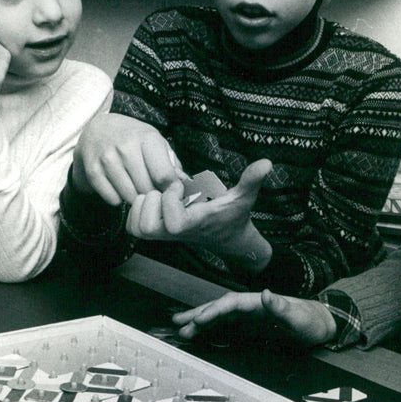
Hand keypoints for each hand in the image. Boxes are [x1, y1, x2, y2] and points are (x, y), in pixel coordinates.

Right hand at [73, 114, 180, 203]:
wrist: (97, 129)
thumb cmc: (133, 138)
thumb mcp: (156, 143)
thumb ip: (173, 165)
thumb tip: (187, 186)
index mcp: (147, 139)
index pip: (164, 175)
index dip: (170, 190)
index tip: (170, 193)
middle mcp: (126, 147)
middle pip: (147, 189)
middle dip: (152, 195)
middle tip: (151, 190)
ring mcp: (107, 159)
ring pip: (130, 196)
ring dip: (135, 198)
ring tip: (135, 187)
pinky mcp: (93, 171)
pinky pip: (112, 199)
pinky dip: (118, 199)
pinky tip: (119, 187)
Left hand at [127, 159, 272, 269]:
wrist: (228, 239)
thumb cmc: (234, 215)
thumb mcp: (244, 195)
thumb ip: (252, 179)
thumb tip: (267, 163)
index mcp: (195, 223)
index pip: (173, 223)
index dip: (172, 201)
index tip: (182, 187)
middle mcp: (175, 233)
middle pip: (146, 227)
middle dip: (152, 203)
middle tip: (164, 190)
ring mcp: (164, 235)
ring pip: (136, 227)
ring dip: (143, 206)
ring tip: (159, 194)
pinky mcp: (156, 232)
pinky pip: (133, 226)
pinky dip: (137, 210)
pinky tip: (154, 199)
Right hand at [173, 288, 336, 346]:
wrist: (320, 325)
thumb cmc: (310, 320)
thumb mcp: (299, 316)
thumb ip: (282, 307)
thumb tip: (267, 294)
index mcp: (259, 302)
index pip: (232, 303)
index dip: (215, 310)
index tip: (200, 319)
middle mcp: (250, 307)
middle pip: (220, 308)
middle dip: (199, 314)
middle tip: (178, 323)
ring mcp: (248, 317)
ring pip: (219, 318)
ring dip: (201, 323)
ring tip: (182, 329)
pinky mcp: (250, 327)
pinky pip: (226, 328)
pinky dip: (211, 331)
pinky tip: (199, 335)